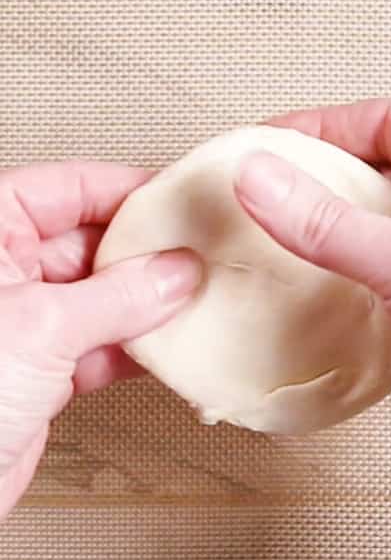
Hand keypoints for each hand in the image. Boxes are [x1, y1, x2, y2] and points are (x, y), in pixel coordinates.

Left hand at [0, 162, 200, 516]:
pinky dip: (138, 346)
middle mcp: (3, 274)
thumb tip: (177, 271)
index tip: (181, 199)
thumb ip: (120, 295)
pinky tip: (172, 344)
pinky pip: (102, 344)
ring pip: (103, 295)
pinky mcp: (39, 371)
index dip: (128, 189)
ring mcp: (24, 323)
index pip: (68, 188)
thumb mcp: (40, 326)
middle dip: (149, 250)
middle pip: (92, 240)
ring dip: (151, 302)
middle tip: (201, 253)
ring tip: (199, 296)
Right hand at [234, 99, 390, 477]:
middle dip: (331, 177)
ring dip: (348, 224)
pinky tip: (342, 282)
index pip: (390, 117)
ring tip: (298, 235)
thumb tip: (266, 179)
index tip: (274, 143)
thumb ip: (326, 220)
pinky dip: (368, 265)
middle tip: (277, 191)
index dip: (324, 126)